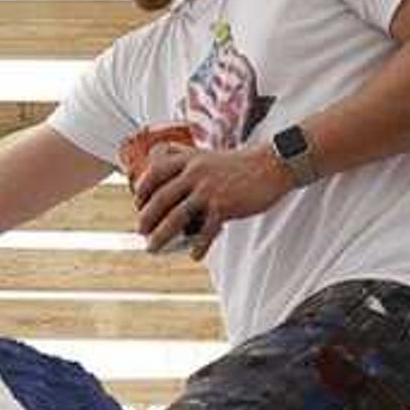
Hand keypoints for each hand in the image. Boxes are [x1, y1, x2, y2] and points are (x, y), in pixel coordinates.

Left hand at [132, 142, 289, 253]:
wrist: (271, 166)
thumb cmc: (238, 164)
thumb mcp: (206, 154)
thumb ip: (184, 157)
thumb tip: (159, 160)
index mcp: (189, 159)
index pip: (155, 172)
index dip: (142, 189)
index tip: (138, 203)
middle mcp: (195, 173)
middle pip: (161, 198)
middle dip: (146, 218)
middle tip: (141, 231)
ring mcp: (209, 190)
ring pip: (176, 217)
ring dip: (161, 236)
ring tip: (153, 248)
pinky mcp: (224, 206)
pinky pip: (205, 231)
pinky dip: (198, 246)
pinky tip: (195, 255)